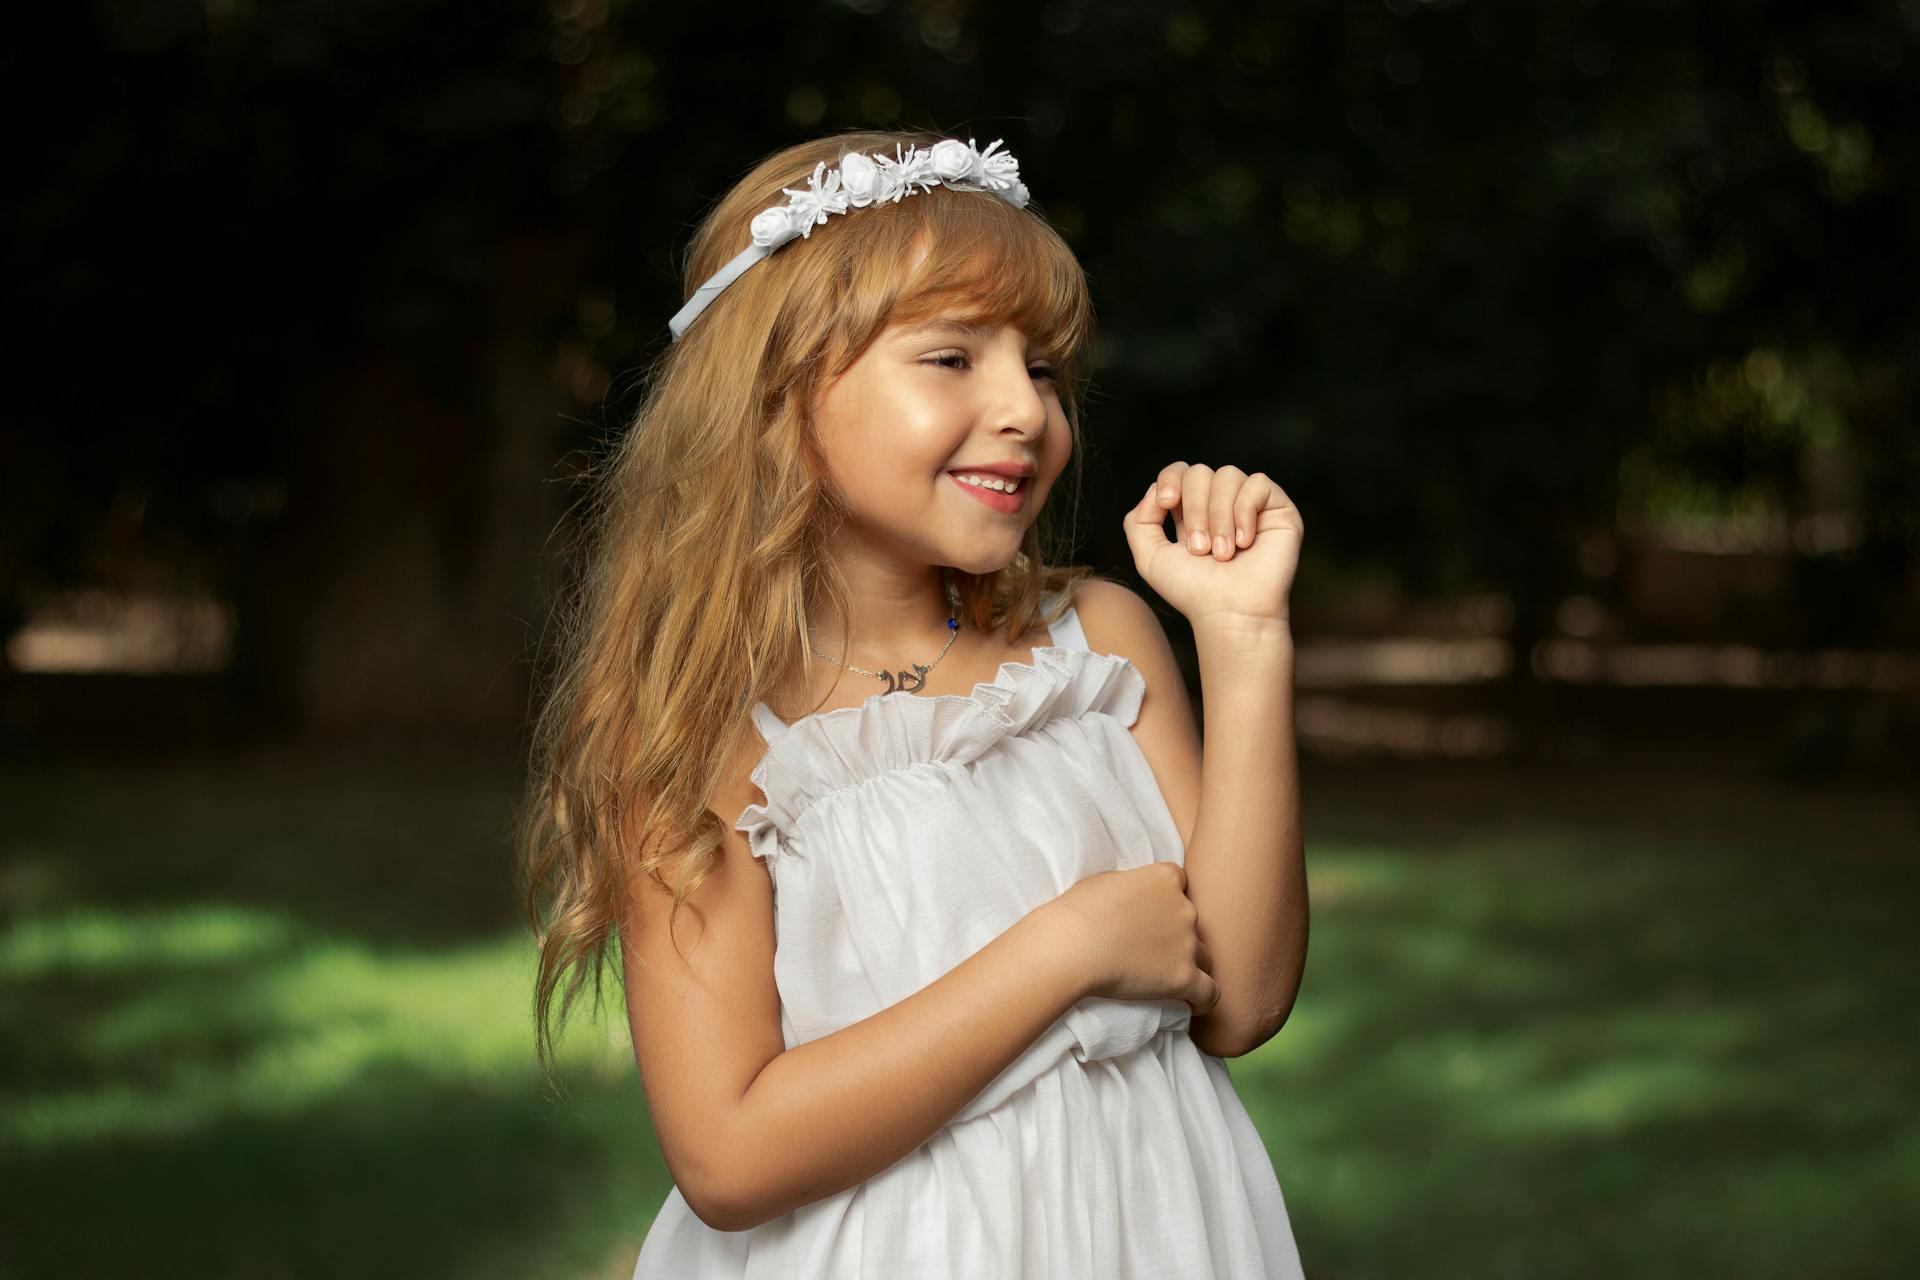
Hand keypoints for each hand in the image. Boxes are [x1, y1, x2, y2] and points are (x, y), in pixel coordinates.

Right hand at [1044, 861, 1219, 1016]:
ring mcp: (1187, 943)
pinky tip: (1192, 1003)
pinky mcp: (1184, 977)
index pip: (1180, 884)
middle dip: (1177, 933)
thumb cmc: (1078, 912)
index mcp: (1165, 878)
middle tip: (1150, 948)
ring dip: (1189, 964)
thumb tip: (1134, 895)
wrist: (1071, 947)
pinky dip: (1203, 999)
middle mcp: (1184, 907)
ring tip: (1167, 976)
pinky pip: (1209, 992)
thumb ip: (1132, 885)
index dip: (1167, 900)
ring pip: (1203, 956)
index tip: (1151, 913)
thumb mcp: (1106, 880)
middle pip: (1192, 921)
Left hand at [1121, 461, 1301, 626]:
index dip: (1170, 479)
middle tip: (1200, 550)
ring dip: (1219, 516)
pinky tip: (1246, 542)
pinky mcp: (1277, 507)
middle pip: (1199, 472)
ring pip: (1228, 475)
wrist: (1231, 612)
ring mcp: (1250, 504)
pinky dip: (1245, 511)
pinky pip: (1257, 483)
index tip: (1165, 503)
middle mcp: (1221, 503)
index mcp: (1192, 510)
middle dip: (1194, 509)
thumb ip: (1138, 522)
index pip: (1179, 471)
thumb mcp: (1150, 558)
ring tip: (1223, 553)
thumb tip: (1155, 490)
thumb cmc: (1193, 591)